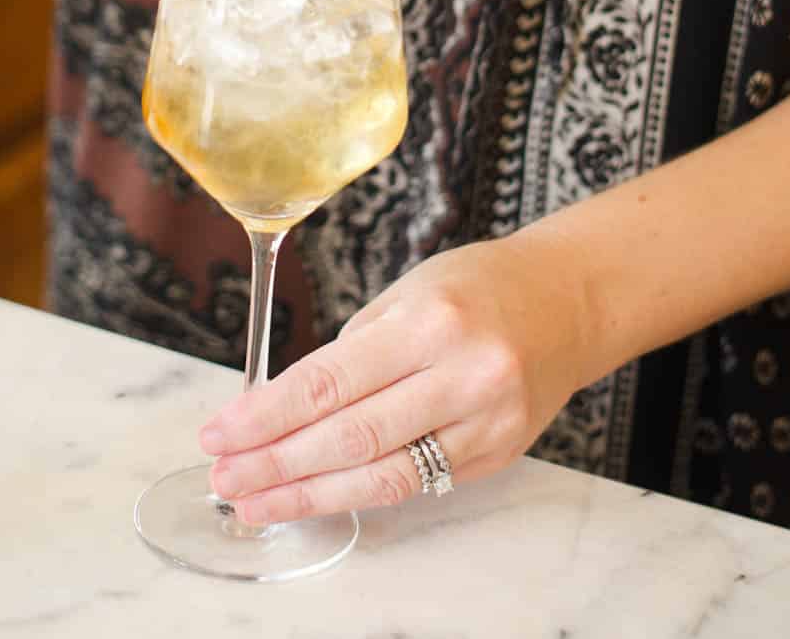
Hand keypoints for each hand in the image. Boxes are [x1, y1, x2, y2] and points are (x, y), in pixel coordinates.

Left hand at [198, 231, 593, 522]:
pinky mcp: (495, 455)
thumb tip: (286, 404)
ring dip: (309, 494)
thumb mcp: (409, 291)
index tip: (221, 433)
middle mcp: (460, 375)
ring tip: (257, 503)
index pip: (329, 380)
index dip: (267, 415)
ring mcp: (484, 423)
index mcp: (429, 322)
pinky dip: (360, 492)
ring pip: (381, 474)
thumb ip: (356, 349)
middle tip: (225, 477)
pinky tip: (319, 495)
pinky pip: (417, 482)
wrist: (569, 301)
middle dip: (276, 463)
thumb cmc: (479, 285)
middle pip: (349, 436)